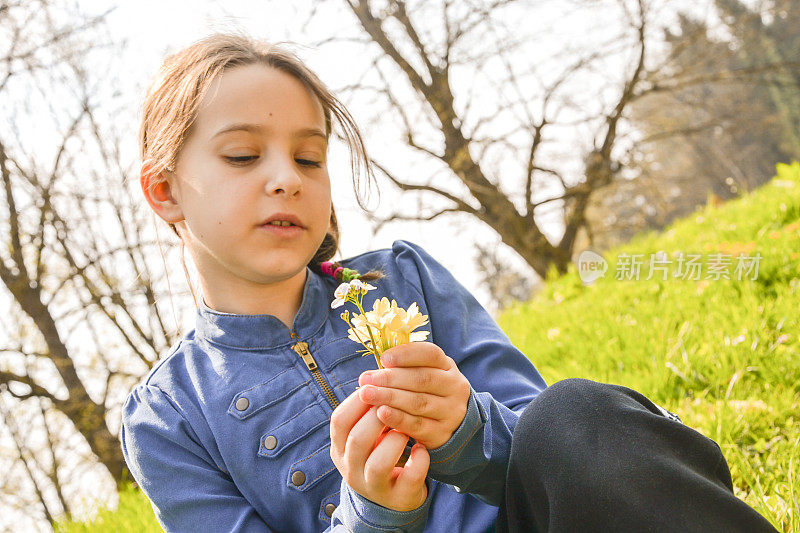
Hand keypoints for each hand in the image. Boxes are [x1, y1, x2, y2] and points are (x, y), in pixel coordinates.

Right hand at [330, 389, 429, 511]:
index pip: (339, 421)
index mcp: (340, 448)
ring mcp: (373, 486)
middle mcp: (352, 469)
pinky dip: (418, 462)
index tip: (377, 384)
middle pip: (357, 439)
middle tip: (394, 403)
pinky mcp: (398, 497)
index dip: (358, 400)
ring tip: (406, 430)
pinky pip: (409, 480)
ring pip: (378, 464)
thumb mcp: (366, 432)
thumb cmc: (379, 452)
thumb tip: (376, 374)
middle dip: (377, 416)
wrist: (392, 497)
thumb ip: (367, 410)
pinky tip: (422, 449)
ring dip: (395, 440)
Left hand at [358, 342, 470, 449]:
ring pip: (419, 402)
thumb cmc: (427, 394)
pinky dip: (398, 418)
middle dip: (391, 378)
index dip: (407, 355)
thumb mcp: (423, 376)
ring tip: (367, 395)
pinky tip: (381, 413)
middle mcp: (454, 387)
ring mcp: (451, 411)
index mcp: (448, 367)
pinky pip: (418, 425)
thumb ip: (402, 370)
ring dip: (390, 397)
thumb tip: (370, 375)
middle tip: (366, 379)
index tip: (383, 358)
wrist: (451, 427)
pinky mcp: (442, 433)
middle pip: (422, 379)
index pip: (431, 354)